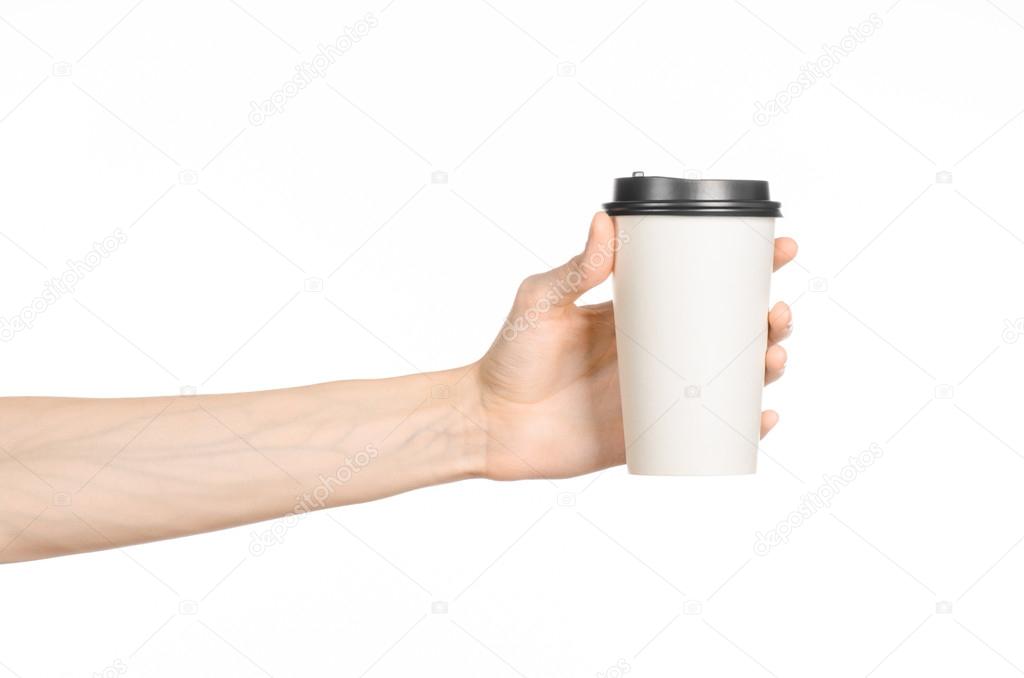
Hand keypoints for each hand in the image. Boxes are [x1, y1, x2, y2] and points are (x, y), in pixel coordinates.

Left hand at [472, 212, 796, 480]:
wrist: (491, 422)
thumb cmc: (510, 357)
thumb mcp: (541, 304)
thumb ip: (574, 270)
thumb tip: (603, 221)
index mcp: (638, 313)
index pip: (702, 284)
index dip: (747, 267)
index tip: (779, 248)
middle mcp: (657, 351)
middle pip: (730, 332)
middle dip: (768, 320)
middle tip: (777, 312)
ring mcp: (658, 395)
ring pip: (729, 380)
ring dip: (765, 369)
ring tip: (772, 358)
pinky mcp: (651, 436)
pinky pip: (708, 433)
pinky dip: (744, 428)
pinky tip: (763, 418)